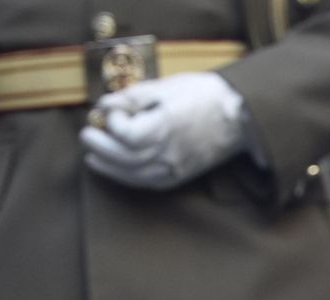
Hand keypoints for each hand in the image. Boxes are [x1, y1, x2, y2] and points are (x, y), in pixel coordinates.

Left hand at [80, 72, 248, 189]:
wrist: (242, 117)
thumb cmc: (206, 96)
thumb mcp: (166, 87)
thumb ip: (133, 97)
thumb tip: (106, 104)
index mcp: (165, 127)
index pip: (124, 133)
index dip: (111, 121)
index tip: (113, 108)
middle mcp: (169, 152)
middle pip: (123, 157)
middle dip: (100, 146)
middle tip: (88, 133)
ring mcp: (175, 168)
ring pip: (132, 174)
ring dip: (108, 166)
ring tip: (93, 155)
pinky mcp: (180, 176)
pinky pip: (147, 182)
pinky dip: (127, 177)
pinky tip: (115, 169)